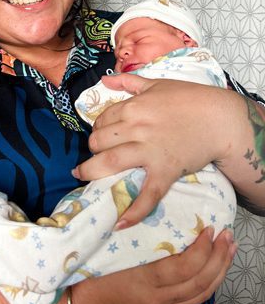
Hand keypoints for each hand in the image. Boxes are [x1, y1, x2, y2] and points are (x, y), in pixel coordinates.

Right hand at [72, 227, 236, 303]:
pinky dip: (208, 283)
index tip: (209, 228)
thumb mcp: (108, 253)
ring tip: (229, 250)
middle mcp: (158, 298)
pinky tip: (213, 270)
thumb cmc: (88, 277)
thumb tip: (148, 209)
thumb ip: (132, 237)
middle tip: (227, 235)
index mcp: (144, 281)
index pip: (184, 267)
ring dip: (219, 270)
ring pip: (201, 293)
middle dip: (218, 257)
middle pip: (199, 281)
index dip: (201, 248)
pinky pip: (192, 300)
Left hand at [74, 74, 235, 226]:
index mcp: (132, 107)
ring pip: (109, 163)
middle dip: (92, 149)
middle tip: (95, 155)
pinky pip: (147, 194)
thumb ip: (128, 81)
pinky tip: (120, 223)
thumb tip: (104, 79)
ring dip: (91, 172)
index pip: (101, 120)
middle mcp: (136, 128)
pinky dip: (134, 211)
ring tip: (83, 176)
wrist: (220, 119)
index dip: (96, 129)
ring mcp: (149, 151)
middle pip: (99, 142)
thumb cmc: (190, 98)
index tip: (100, 136)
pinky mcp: (164, 170)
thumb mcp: (156, 84)